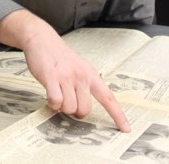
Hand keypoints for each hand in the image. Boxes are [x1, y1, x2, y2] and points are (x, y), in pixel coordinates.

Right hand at [0, 11, 130, 131]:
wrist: (42, 39)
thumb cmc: (60, 57)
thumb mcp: (80, 68)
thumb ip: (85, 86)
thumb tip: (84, 108)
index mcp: (91, 75)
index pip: (108, 98)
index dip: (118, 115)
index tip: (125, 129)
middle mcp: (81, 76)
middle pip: (85, 109)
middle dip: (76, 111)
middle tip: (68, 101)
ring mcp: (66, 77)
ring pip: (69, 108)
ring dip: (62, 107)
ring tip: (58, 94)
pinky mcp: (51, 78)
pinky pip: (56, 101)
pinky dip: (52, 104)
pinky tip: (50, 96)